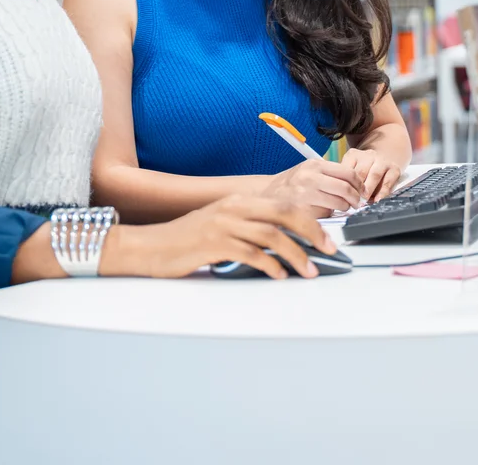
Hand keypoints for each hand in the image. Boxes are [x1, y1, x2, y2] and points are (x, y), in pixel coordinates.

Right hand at [99, 195, 335, 279]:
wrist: (150, 247)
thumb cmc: (186, 241)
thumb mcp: (221, 227)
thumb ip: (249, 230)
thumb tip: (284, 245)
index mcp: (238, 201)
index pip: (285, 204)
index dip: (311, 221)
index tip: (327, 240)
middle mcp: (233, 207)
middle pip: (285, 214)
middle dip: (312, 233)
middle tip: (328, 251)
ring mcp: (223, 224)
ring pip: (272, 235)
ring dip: (296, 254)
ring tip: (309, 270)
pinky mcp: (214, 244)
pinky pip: (251, 254)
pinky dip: (270, 266)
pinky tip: (279, 275)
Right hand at [262, 159, 363, 216]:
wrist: (265, 195)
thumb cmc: (290, 184)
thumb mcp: (308, 170)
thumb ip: (330, 174)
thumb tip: (356, 184)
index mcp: (314, 165)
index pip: (348, 173)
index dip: (360, 184)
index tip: (362, 191)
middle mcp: (309, 178)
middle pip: (346, 189)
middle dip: (356, 199)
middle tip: (356, 203)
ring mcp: (305, 195)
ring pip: (339, 204)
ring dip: (344, 209)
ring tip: (340, 208)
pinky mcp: (302, 212)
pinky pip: (326, 216)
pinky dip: (329, 216)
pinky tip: (324, 213)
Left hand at [340, 149, 402, 203]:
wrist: (385, 158)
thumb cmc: (363, 171)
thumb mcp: (351, 170)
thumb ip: (346, 180)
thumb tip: (341, 197)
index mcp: (353, 155)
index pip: (346, 168)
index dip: (344, 183)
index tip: (342, 195)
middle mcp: (368, 155)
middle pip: (361, 171)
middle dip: (356, 188)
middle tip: (352, 201)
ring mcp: (382, 161)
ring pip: (375, 175)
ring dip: (368, 189)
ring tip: (363, 201)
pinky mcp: (394, 169)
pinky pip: (388, 182)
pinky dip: (382, 193)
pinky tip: (377, 200)